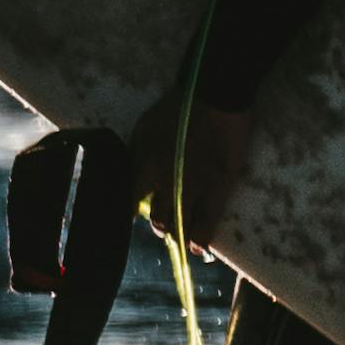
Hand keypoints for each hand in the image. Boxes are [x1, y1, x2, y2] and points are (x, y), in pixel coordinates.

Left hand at [139, 94, 251, 245]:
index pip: (131, 203)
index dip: (131, 214)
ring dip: (180, 234)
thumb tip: (126, 175)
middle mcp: (166, 184)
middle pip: (158, 218)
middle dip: (160, 225)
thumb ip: (135, 154)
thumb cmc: (176, 109)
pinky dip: (201, 237)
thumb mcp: (144, 128)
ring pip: (182, 224)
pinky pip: (207, 221)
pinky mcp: (218, 188)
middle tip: (164, 225)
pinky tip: (197, 248)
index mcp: (145, 168)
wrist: (214, 96)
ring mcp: (193, 189)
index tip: (131, 219)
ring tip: (181, 240)